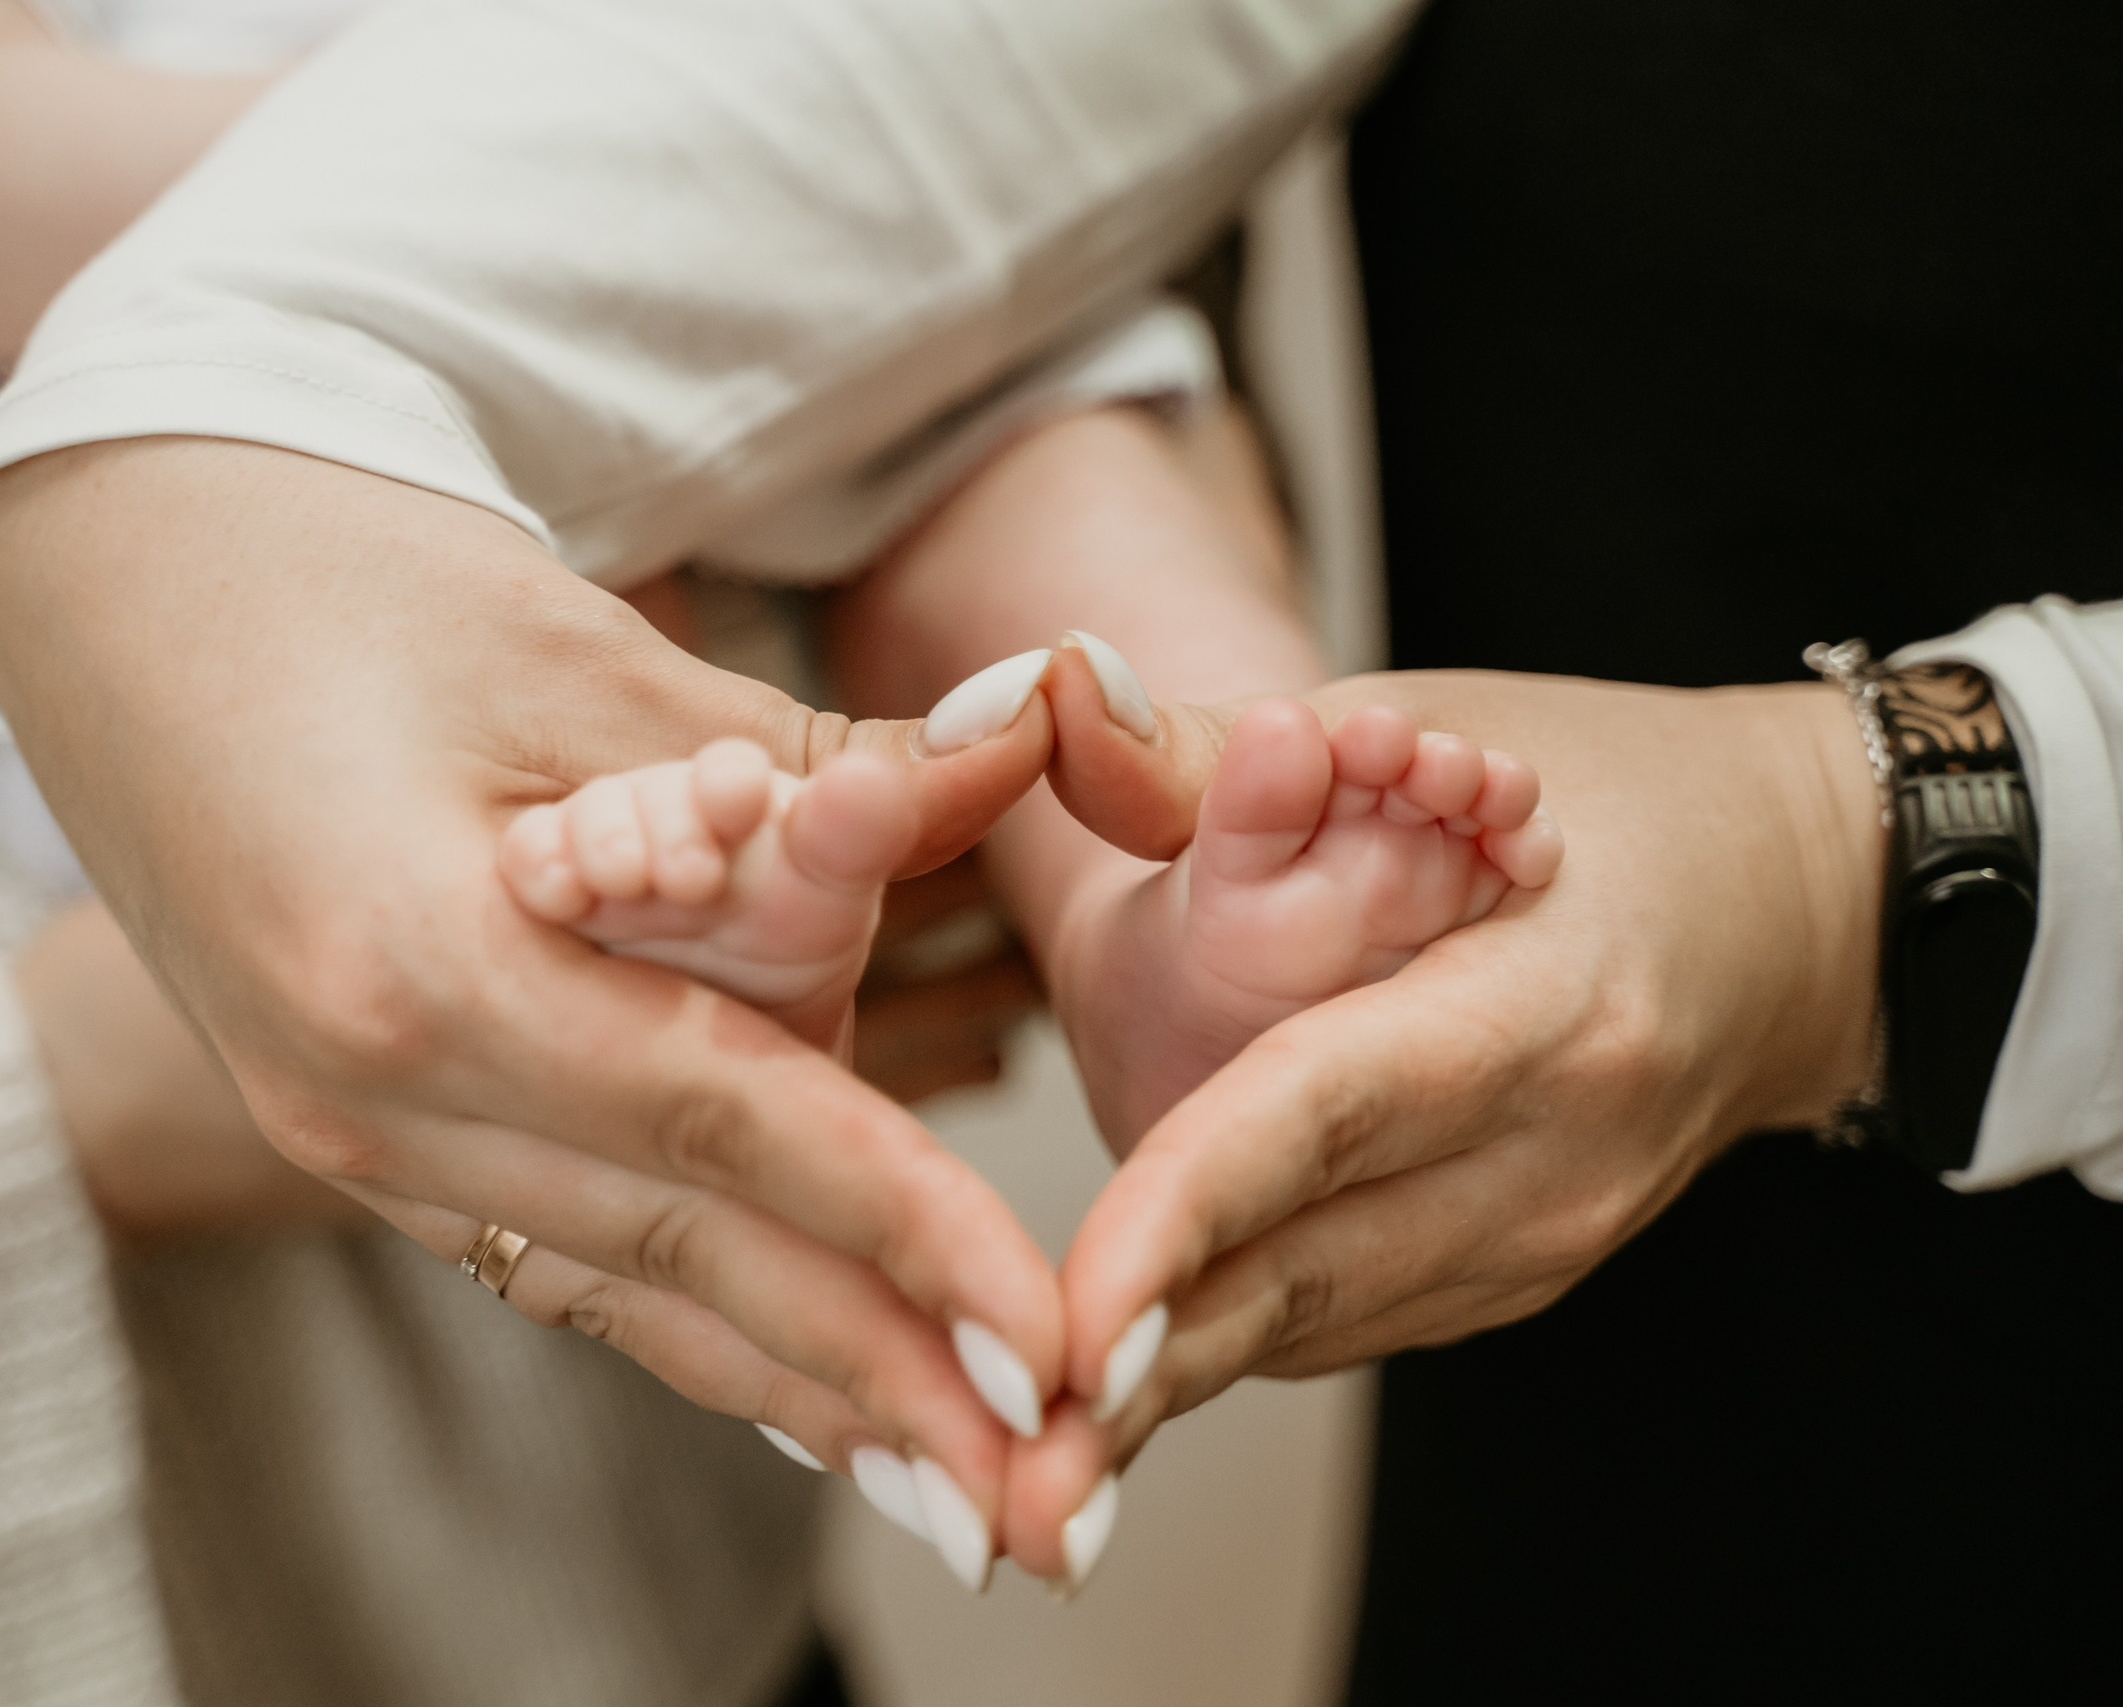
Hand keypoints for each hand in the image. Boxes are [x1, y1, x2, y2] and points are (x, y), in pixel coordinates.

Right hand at [0, 438, 1065, 1569]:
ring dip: (792, 1387)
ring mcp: (340, 1127)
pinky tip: (795, 1391)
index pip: (713, 1128)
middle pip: (673, 1253)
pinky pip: (547, 1251)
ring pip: (612, 1287)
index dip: (897, 1231)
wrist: (103, 582)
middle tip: (1046, 1493)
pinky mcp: (351, 1125)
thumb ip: (802, 757)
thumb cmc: (333, 574)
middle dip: (875, 1373)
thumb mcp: (579, 648)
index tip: (1042, 1330)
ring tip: (950, 1485)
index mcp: (413, 963)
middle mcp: (362, 1088)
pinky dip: (683, 1324)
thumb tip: (1022, 742)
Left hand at [998, 668, 1886, 1584]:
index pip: (1331, 1115)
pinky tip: (1112, 1383)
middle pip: (1310, 1269)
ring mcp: (1544, 1237)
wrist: (1790, 913)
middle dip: (1145, 1366)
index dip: (1192, 1217)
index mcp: (1546, 1006)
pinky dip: (1225, 1343)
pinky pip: (1342, 1318)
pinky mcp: (1513, 1272)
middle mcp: (1555, 1155)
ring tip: (1018, 1462)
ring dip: (1165, 1385)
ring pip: (1314, 1324)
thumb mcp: (1422, 725)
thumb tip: (1059, 690)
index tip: (1075, 1323)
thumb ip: (1216, 746)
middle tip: (1002, 1460)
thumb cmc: (1593, 792)